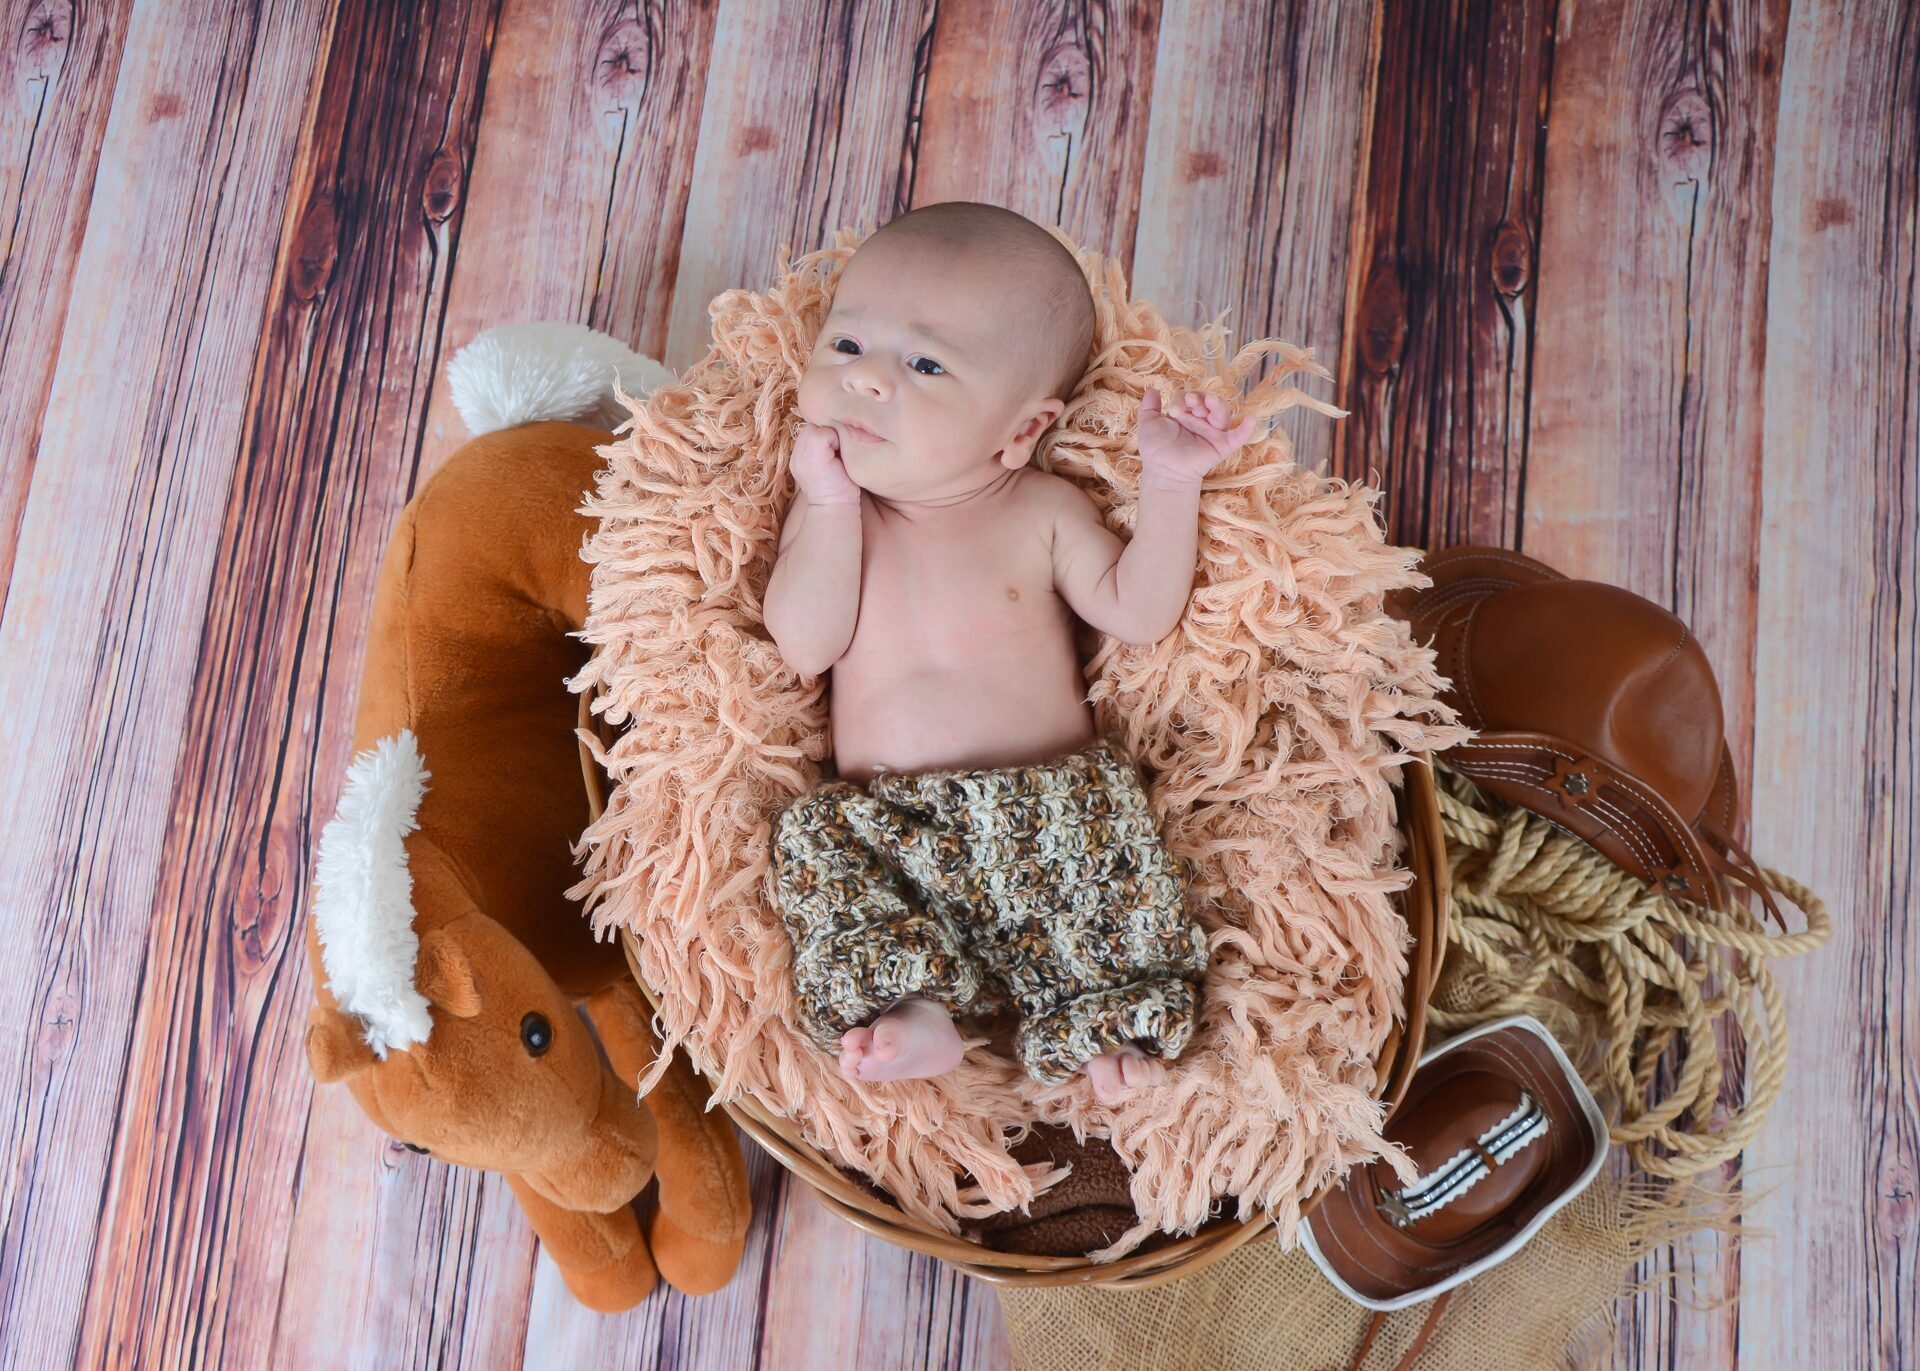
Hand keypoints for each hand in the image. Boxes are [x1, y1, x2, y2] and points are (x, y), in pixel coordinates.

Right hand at [791, 421, 862, 504]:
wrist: (835, 507)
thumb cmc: (839, 489)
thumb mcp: (829, 465)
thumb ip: (827, 448)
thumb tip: (838, 429)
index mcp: (800, 456)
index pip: (814, 430)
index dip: (828, 438)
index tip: (835, 456)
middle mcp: (796, 452)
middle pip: (816, 425)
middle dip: (830, 435)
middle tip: (837, 456)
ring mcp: (801, 451)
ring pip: (820, 426)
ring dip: (833, 437)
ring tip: (837, 458)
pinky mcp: (812, 449)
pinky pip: (825, 432)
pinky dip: (836, 441)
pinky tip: (838, 459)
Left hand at [1136, 388, 1259, 486]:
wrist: (1163, 471)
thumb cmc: (1155, 448)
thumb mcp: (1148, 423)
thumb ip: (1149, 406)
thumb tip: (1153, 389)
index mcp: (1186, 414)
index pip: (1190, 397)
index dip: (1183, 398)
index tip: (1173, 410)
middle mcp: (1201, 421)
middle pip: (1208, 401)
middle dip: (1200, 398)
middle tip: (1190, 402)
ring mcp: (1212, 433)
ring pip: (1222, 414)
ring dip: (1218, 405)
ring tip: (1210, 402)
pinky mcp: (1221, 446)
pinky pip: (1238, 437)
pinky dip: (1246, 429)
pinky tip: (1250, 420)